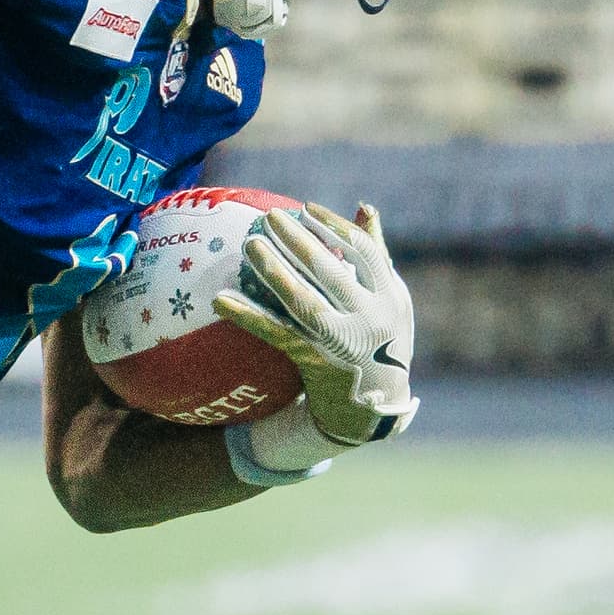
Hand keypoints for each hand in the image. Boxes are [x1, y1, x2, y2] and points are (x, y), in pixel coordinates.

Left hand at [215, 202, 418, 446]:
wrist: (373, 408)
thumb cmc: (381, 342)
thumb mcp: (391, 300)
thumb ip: (377, 255)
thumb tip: (365, 206)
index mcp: (390, 295)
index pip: (362, 251)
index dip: (333, 226)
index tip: (306, 209)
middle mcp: (369, 316)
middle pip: (328, 270)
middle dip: (297, 240)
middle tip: (269, 217)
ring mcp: (341, 340)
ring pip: (302, 299)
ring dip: (273, 270)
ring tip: (249, 245)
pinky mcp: (315, 360)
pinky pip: (276, 333)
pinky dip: (248, 316)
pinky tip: (221, 300)